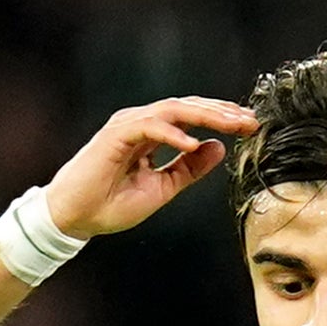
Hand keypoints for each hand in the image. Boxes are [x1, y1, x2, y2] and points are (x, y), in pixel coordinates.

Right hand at [41, 96, 254, 240]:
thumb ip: (188, 169)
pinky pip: (150, 127)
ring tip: (231, 125)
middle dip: (221, 112)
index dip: (221, 119)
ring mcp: (128, 126)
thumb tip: (218, 149)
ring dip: (205, 116)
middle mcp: (141, 123)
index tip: (250, 127)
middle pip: (187, 107)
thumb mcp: (163, 188)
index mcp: (152, 133)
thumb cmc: (111, 204)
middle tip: (251, 120)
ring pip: (173, 110)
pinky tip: (193, 144)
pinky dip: (173, 134)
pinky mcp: (115, 135)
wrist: (75, 217)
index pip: (192, 117)